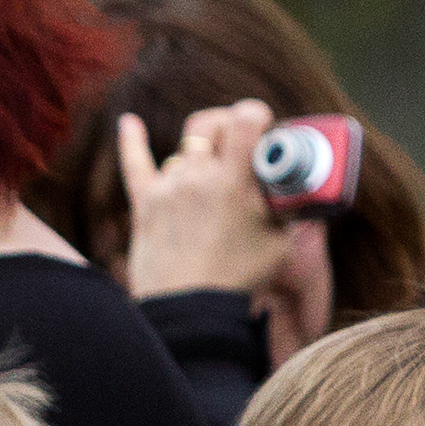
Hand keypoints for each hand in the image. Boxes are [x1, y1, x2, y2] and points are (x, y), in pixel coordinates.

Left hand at [118, 101, 301, 303]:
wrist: (190, 311)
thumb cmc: (239, 279)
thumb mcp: (280, 239)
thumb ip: (285, 207)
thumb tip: (295, 188)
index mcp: (235, 181)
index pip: (245, 118)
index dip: (255, 114)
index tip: (262, 123)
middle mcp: (198, 177)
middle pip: (208, 123)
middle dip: (226, 124)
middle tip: (237, 140)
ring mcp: (168, 189)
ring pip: (183, 152)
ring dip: (198, 158)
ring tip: (211, 182)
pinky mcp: (144, 205)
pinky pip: (134, 163)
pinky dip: (131, 140)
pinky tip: (129, 123)